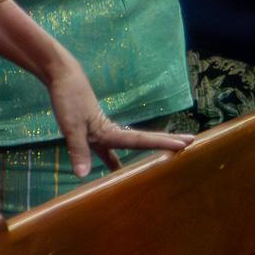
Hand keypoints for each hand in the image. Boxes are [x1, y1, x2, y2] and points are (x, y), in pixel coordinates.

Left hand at [42, 48, 193, 175]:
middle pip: (144, 140)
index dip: (164, 143)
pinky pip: (109, 150)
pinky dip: (114, 160)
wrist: (64, 78)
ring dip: (148, 148)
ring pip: (131, 143)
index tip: (185, 143)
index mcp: (110, 131)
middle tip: (191, 142)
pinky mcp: (93, 132)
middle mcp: (112, 131)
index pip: (142, 140)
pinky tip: (115, 169)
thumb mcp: (71, 127)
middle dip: (166, 141)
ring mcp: (104, 132)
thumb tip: (84, 175)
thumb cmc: (68, 100)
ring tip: (166, 156)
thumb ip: (78, 150)